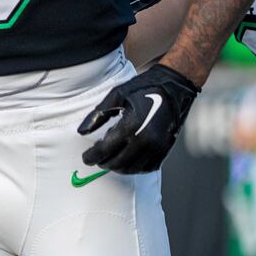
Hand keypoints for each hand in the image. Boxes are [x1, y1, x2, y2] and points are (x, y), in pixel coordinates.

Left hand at [77, 64, 198, 174]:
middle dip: (103, 163)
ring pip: (133, 168)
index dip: (92, 157)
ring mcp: (158, 146)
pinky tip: (128, 159)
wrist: (174, 87)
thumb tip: (82, 131)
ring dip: (118, 167)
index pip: (105, 150)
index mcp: (131, 126)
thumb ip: (97, 115)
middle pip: (118, 163)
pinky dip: (135, 167)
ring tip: (110, 158)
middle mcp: (146, 139)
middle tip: (96, 158)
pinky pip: (148, 167)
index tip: (86, 158)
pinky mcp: (166, 148)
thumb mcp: (116, 95)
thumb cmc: (143, 88)